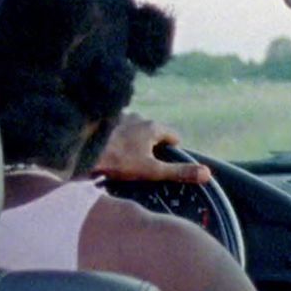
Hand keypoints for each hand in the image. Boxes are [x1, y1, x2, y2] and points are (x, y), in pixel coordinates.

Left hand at [90, 112, 211, 183]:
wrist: (83, 150)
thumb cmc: (119, 161)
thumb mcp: (152, 170)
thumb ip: (179, 172)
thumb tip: (207, 174)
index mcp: (153, 126)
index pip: (174, 136)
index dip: (172, 151)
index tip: (163, 163)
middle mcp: (139, 116)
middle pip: (154, 131)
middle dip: (152, 146)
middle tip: (142, 163)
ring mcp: (121, 116)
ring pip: (135, 128)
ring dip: (134, 139)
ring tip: (124, 157)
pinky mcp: (105, 120)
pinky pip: (118, 128)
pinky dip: (118, 137)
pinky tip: (109, 149)